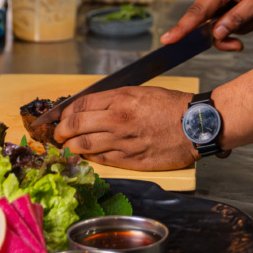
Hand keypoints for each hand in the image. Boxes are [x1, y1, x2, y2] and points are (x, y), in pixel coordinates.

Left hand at [53, 86, 195, 169]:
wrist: (195, 125)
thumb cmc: (172, 106)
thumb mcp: (141, 92)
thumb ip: (115, 99)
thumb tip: (92, 107)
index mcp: (121, 98)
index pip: (80, 105)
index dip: (65, 112)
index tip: (60, 117)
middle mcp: (118, 119)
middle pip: (75, 125)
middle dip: (60, 131)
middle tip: (57, 135)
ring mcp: (123, 141)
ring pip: (84, 145)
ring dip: (71, 147)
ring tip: (67, 147)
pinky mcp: (130, 160)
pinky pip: (101, 160)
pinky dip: (90, 157)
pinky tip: (86, 155)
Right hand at [161, 0, 252, 50]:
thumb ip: (237, 19)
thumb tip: (216, 33)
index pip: (197, 13)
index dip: (182, 29)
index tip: (168, 40)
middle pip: (211, 20)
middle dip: (233, 29)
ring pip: (220, 16)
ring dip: (240, 20)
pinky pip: (223, 7)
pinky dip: (238, 11)